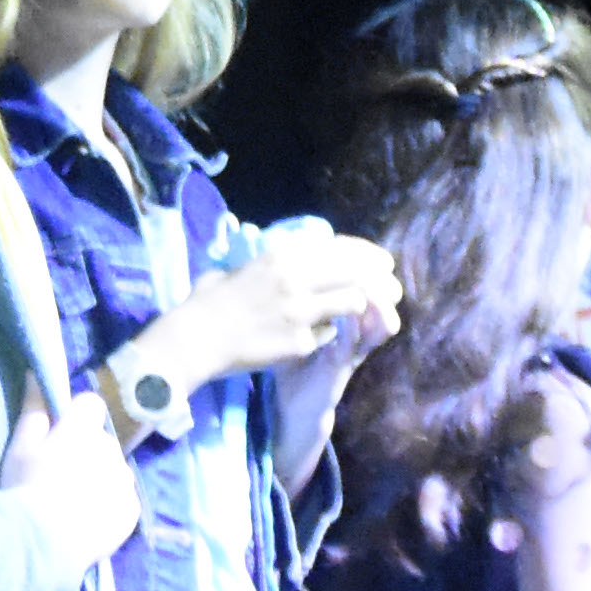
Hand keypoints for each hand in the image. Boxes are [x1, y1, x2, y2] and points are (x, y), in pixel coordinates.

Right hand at [13, 398, 144, 571]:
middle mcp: (111, 449)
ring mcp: (124, 481)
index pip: (90, 403)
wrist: (41, 546)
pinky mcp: (131, 510)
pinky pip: (122, 498)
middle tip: (61, 475)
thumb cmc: (24, 490)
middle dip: (87, 450)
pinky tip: (88, 519)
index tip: (57, 435)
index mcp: (84, 429)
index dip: (74, 417)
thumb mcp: (20, 447)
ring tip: (74, 502)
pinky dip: (110, 504)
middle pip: (101, 439)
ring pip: (114, 469)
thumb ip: (34, 410)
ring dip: (100, 477)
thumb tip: (37, 375)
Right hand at [152, 226, 405, 385]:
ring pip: (353, 302)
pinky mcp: (300, 342)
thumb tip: (306, 254)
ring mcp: (301, 311)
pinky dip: (330, 334)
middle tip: (392, 287)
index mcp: (283, 255)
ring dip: (361, 306)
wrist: (198, 337)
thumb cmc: (212, 298)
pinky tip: (326, 336)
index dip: (369, 254)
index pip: (342, 248)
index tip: (383, 260)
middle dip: (380, 279)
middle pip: (356, 272)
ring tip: (367, 311)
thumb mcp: (247, 266)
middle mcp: (296, 277)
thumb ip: (279, 260)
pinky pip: (329, 335)